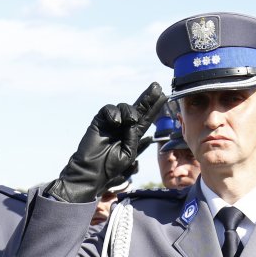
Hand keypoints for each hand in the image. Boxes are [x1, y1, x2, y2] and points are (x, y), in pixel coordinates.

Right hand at [48, 82, 165, 203]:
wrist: (91, 170)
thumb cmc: (110, 166)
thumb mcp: (129, 153)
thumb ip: (134, 136)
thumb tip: (134, 119)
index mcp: (133, 135)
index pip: (146, 119)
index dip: (154, 108)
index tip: (164, 97)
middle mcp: (124, 126)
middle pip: (138, 108)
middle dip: (148, 98)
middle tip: (156, 87)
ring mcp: (112, 122)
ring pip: (125, 107)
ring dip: (130, 111)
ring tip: (129, 121)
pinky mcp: (100, 120)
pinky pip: (109, 109)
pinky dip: (114, 113)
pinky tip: (115, 123)